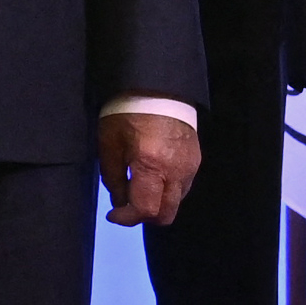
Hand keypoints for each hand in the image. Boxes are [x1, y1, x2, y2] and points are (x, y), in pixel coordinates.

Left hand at [99, 112, 200, 226]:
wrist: (156, 86)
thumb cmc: (127, 111)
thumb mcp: (109, 143)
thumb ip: (113, 178)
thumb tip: (119, 203)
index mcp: (152, 165)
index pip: (145, 209)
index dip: (127, 218)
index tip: (114, 214)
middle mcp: (176, 171)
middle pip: (166, 214)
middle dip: (144, 216)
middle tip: (127, 205)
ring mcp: (190, 167)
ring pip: (175, 203)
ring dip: (157, 203)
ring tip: (139, 187)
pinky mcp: (195, 160)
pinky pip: (182, 187)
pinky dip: (166, 190)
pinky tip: (153, 176)